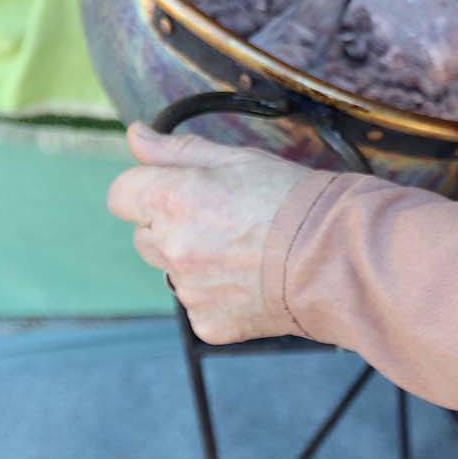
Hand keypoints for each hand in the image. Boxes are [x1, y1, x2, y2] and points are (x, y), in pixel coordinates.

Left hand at [107, 124, 302, 343]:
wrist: (336, 257)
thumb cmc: (292, 200)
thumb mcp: (237, 159)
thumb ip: (177, 151)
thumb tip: (135, 136)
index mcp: (173, 199)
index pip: (121, 194)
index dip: (145, 188)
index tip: (174, 190)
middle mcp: (172, 247)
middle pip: (143, 235)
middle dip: (169, 225)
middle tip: (220, 219)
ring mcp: (188, 290)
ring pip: (170, 271)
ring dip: (191, 261)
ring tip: (242, 251)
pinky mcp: (207, 322)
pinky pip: (196, 305)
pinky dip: (215, 295)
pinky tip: (250, 280)